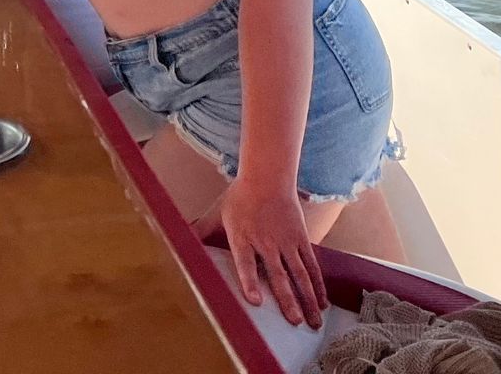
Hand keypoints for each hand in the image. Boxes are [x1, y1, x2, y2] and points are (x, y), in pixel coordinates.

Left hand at [197, 177, 326, 328]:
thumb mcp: (217, 213)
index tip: (255, 301)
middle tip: (295, 322)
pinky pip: (311, 265)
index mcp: (242, 238)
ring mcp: (286, 242)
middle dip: (287, 300)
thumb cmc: (240, 197)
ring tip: (313, 323)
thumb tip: (179, 240)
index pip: (245, 263)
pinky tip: (322, 302)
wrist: (267, 177)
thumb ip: (202, 231)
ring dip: (307, 300)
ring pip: (299, 275)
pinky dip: (318, 285)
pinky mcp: (301, 240)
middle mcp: (266, 243)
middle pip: (278, 275)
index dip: (250, 282)